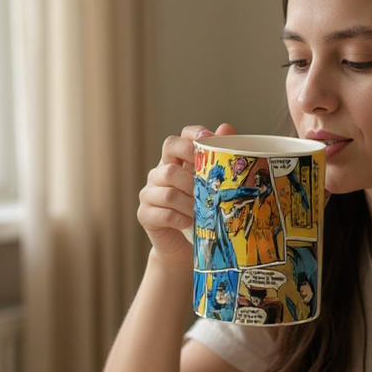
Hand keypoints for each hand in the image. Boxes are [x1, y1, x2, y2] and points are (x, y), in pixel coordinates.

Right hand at [137, 123, 236, 264]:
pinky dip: (181, 218)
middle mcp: (158, 174)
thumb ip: (217, 157)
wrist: (183, 244)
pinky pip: (164, 213)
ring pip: (169, 192)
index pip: (176, 141)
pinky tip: (190, 222)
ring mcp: (149, 194)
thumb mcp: (210, 185)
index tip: (207, 141)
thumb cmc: (200, 210)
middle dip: (192, 178)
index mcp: (173, 162)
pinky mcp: (145, 214)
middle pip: (169, 166)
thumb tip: (226, 128)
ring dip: (190, 203)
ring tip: (202, 212)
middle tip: (207, 190)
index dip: (190, 138)